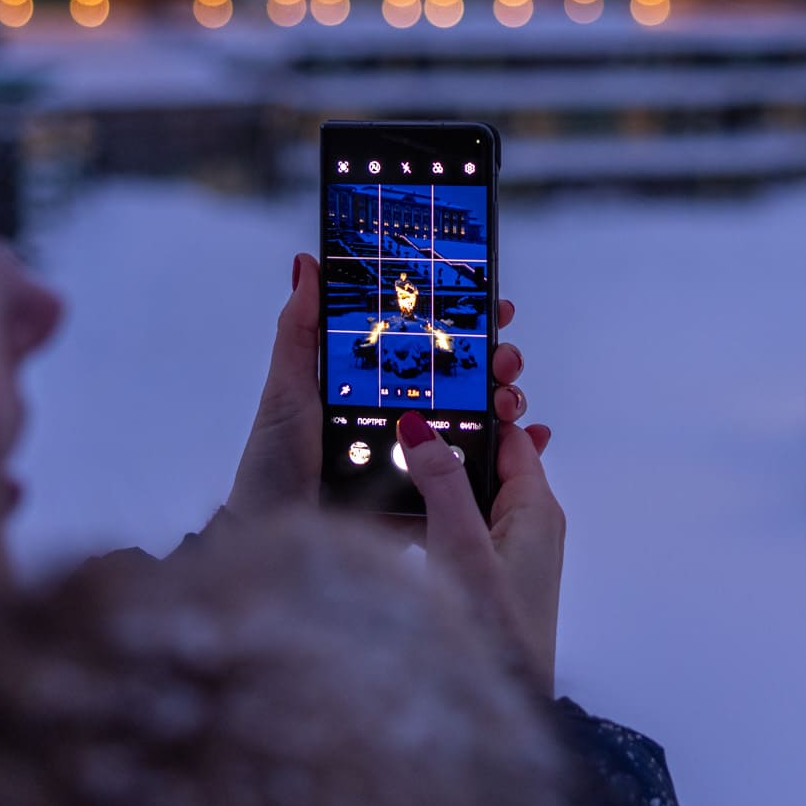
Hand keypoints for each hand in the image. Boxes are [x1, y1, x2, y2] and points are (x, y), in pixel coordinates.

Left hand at [225, 253, 530, 519]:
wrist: (275, 541)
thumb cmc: (273, 466)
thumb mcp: (287, 390)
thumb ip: (300, 329)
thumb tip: (307, 264)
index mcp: (374, 389)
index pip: (430, 347)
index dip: (465, 324)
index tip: (493, 305)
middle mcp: (403, 422)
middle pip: (465, 382)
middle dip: (496, 362)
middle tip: (503, 357)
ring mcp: (422, 463)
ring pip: (480, 425)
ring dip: (509, 403)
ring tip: (510, 399)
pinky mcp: (432, 505)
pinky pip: (481, 480)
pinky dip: (514, 458)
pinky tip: (531, 441)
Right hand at [398, 408, 563, 694]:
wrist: (505, 710)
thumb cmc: (496, 635)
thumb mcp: (462, 549)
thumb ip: (442, 484)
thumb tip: (421, 425)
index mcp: (536, 510)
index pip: (508, 437)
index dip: (476, 407)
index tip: (436, 384)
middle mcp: (528, 528)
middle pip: (485, 464)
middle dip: (444, 442)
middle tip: (398, 414)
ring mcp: (507, 555)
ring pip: (465, 499)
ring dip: (430, 482)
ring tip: (384, 458)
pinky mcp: (486, 580)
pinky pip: (455, 532)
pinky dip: (427, 520)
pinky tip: (391, 522)